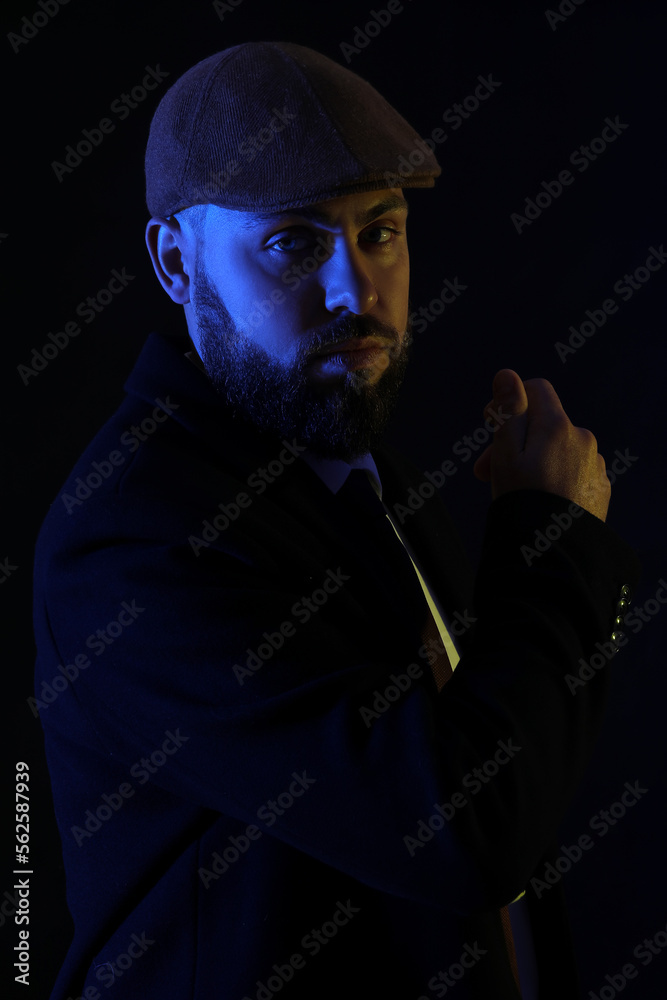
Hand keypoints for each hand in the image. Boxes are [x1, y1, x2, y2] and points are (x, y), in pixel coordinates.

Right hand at [473, 369, 610, 521]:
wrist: (554, 553)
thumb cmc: (524, 502)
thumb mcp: (505, 454)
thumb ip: (507, 412)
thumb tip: (507, 374)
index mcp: (557, 426)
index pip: (537, 389)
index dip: (510, 402)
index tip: (489, 424)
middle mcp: (583, 439)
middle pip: (544, 424)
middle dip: (514, 441)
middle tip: (486, 472)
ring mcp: (594, 465)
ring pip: (558, 450)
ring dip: (534, 462)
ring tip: (515, 491)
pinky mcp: (600, 489)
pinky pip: (574, 472)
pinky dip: (555, 479)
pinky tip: (540, 501)